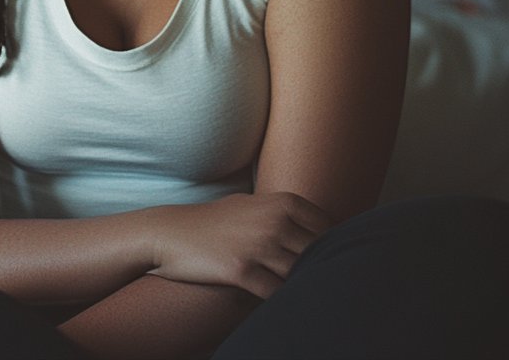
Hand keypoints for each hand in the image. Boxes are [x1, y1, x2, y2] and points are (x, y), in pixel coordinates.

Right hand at [146, 192, 332, 298]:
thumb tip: (316, 227)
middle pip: (318, 252)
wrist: (172, 232)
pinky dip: (284, 301)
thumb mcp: (251, 204)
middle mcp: (275, 221)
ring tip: (312, 298)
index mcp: (282, 202)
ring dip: (306, 286)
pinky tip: (285, 305)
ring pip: (301, 274)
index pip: (328, 228)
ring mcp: (259, 245)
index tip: (337, 260)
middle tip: (331, 282)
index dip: (336, 247)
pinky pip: (277, 292)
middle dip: (324, 268)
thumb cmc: (214, 221)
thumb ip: (283, 212)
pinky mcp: (242, 271)